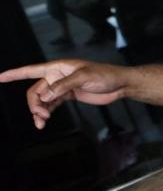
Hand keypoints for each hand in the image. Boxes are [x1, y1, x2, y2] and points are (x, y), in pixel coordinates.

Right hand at [0, 60, 130, 128]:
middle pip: (35, 91)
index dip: (14, 73)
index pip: (31, 70)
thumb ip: (63, 86)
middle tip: (41, 115)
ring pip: (42, 100)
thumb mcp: (84, 78)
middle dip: (34, 103)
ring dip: (38, 111)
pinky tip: (43, 122)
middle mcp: (56, 76)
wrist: (119, 85)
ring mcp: (61, 87)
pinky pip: (51, 105)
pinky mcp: (68, 96)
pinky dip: (46, 112)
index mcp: (58, 67)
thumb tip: (45, 96)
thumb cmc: (104, 76)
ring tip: (41, 122)